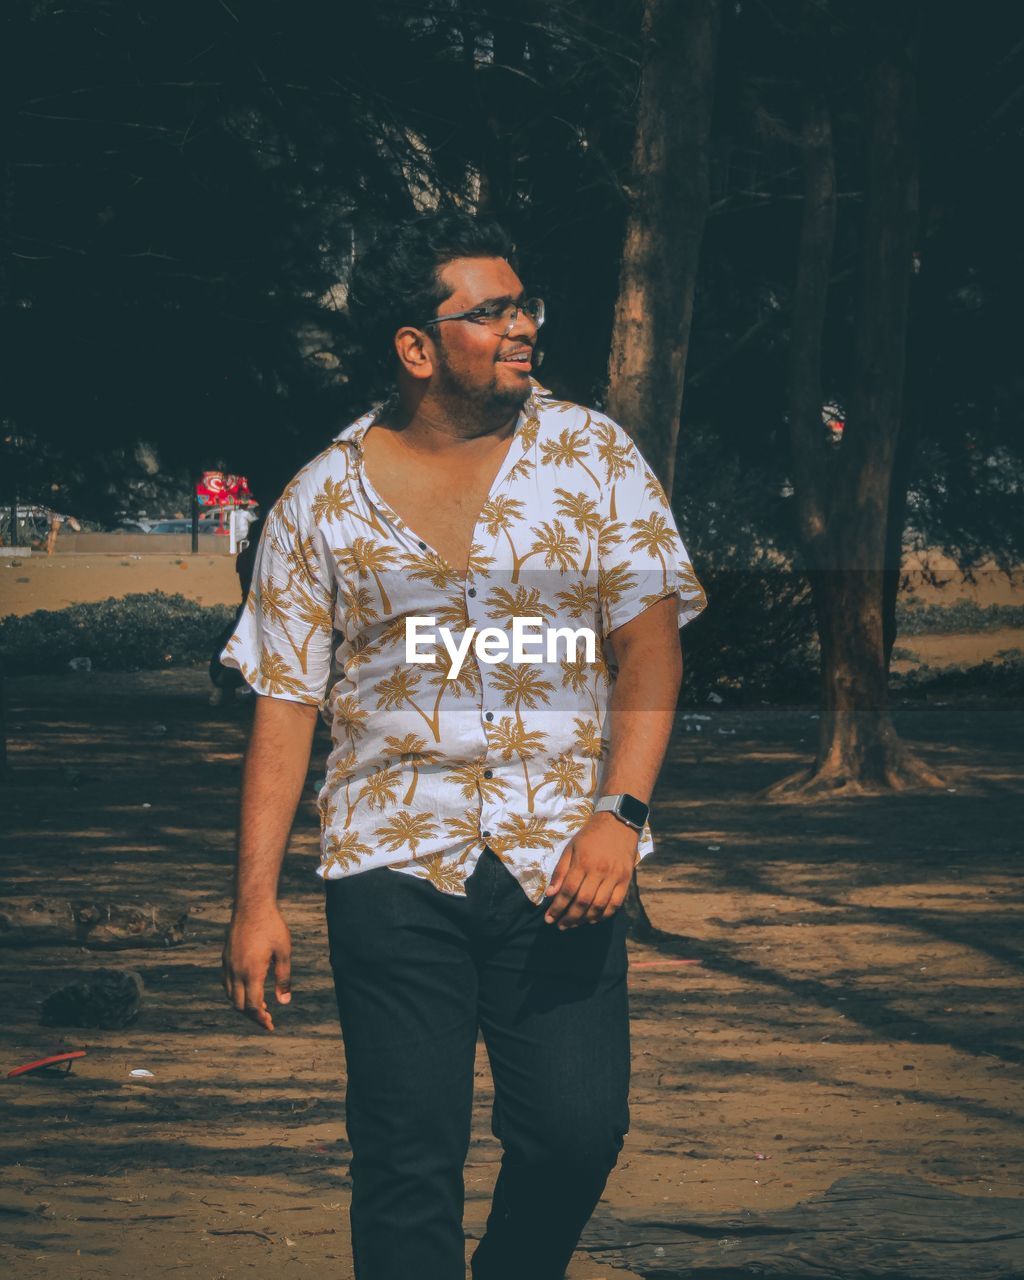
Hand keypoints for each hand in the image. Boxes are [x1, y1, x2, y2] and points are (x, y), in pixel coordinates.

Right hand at [222, 903, 291, 1031]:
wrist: (252, 904)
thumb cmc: (272, 926)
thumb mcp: (283, 952)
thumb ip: (283, 978)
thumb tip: (284, 1002)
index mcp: (251, 972)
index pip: (252, 1006)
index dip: (260, 1019)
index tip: (270, 1025)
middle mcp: (235, 971)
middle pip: (238, 1005)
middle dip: (252, 1015)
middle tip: (266, 1018)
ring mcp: (228, 964)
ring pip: (230, 995)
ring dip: (242, 1004)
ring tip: (259, 1006)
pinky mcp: (225, 957)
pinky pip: (226, 982)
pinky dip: (235, 992)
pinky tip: (247, 989)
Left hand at [543, 813, 639, 929]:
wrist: (619, 822)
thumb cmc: (590, 835)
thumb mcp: (570, 848)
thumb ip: (560, 871)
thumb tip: (550, 894)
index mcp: (583, 862)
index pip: (568, 891)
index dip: (557, 907)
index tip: (549, 918)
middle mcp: (599, 871)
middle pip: (583, 902)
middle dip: (569, 917)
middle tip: (560, 926)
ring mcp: (614, 876)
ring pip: (599, 906)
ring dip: (585, 920)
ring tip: (574, 925)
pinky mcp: (626, 880)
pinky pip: (616, 904)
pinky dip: (604, 915)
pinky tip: (593, 919)